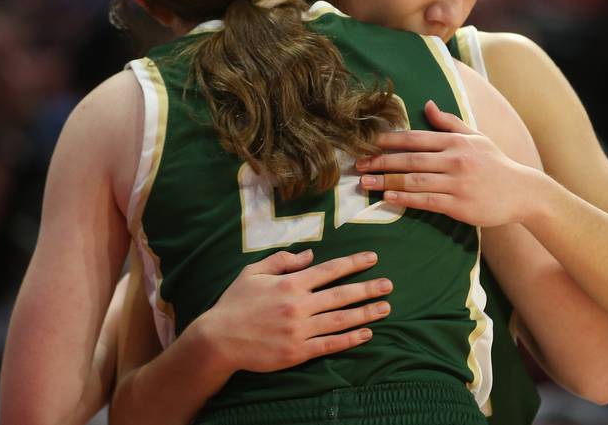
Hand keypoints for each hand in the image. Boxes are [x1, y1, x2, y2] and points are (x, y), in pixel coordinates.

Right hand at [199, 249, 391, 372]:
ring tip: (385, 308)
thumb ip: (283, 261)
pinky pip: (330, 345)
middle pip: (341, 295)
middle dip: (368, 288)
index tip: (372, 258)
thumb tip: (311, 255)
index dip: (353, 263)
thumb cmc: (235, 303)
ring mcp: (300, 330)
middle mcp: (299, 306)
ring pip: (340, 320)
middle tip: (389, 285)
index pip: (329, 270)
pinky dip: (350, 339)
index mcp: (290, 284)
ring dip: (366, 313)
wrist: (218, 340)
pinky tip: (366, 334)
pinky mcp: (298, 352)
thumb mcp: (254, 272)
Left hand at [357, 100, 541, 226]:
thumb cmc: (495, 164)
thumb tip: (427, 104)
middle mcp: (455, 159)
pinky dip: (405, 199)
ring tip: (365, 183)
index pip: (415, 138)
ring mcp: (457, 183)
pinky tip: (387, 198)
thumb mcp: (475, 137)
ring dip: (386, 181)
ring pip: (414, 181)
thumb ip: (449, 122)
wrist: (522, 192)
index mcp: (456, 141)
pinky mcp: (459, 205)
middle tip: (358, 164)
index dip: (389, 140)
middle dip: (380, 161)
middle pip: (410, 159)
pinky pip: (426, 201)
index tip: (367, 142)